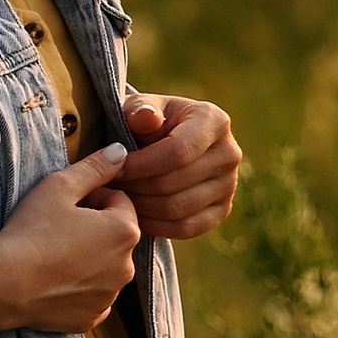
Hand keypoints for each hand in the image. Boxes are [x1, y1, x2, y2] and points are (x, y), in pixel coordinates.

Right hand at [0, 146, 141, 330]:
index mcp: (125, 230)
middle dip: (93, 228)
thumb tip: (121, 153)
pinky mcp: (91, 317)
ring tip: (53, 254)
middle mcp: (127, 266)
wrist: (4, 283)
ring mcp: (110, 295)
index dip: (92, 197)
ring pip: (105, 267)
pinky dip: (78, 288)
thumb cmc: (31, 231)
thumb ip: (96, 167)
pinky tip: (54, 280)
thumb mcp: (60, 186)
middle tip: (57, 228)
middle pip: (115, 235)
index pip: (119, 201)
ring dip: (88, 258)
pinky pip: (92, 296)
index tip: (66, 204)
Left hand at [114, 92, 241, 240]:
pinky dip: (156, 226)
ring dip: (142, 207)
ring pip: (178, 208)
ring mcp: (229, 184)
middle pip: (176, 182)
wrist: (163, 142)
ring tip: (117, 199)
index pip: (178, 151)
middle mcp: (229, 152)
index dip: (142, 164)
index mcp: (214, 120)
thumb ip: (139, 110)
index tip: (113, 169)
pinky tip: (134, 214)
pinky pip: (186, 227)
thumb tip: (145, 118)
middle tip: (108, 187)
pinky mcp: (222, 210)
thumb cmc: (146, 122)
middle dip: (136, 187)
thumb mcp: (139, 109)